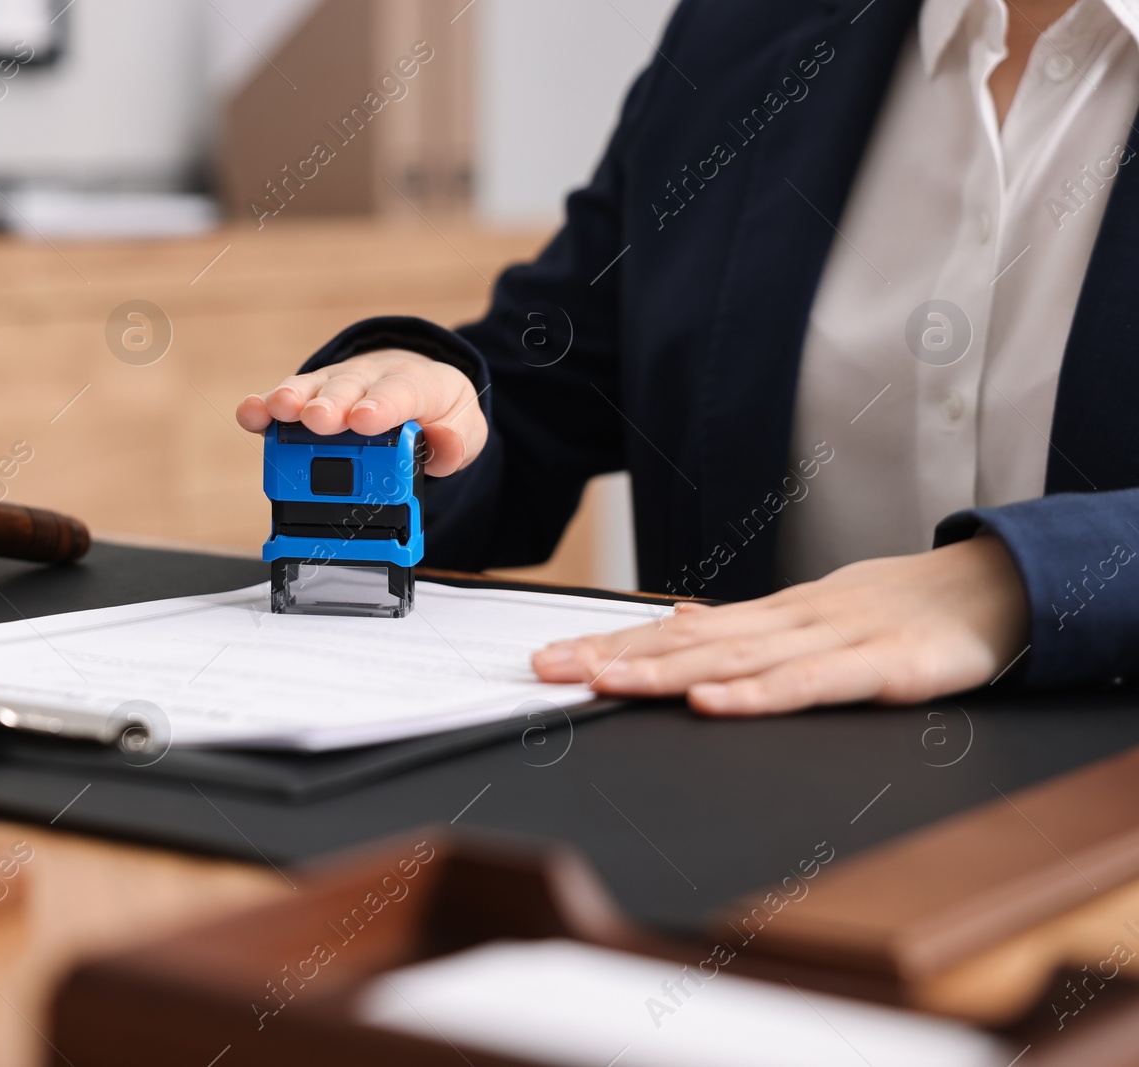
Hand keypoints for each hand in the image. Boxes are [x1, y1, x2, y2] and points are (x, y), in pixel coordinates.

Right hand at [235, 349, 486, 475]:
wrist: (418, 384)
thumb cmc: (438, 410)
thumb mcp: (464, 426)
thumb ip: (457, 441)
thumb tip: (444, 446)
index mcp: (416, 383)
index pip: (401, 391)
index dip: (382, 406)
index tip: (364, 420)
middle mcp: (371, 378)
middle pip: (350, 388)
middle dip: (332, 404)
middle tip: (318, 420)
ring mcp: (337, 385)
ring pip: (313, 388)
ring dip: (294, 400)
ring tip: (278, 411)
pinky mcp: (310, 397)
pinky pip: (285, 401)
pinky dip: (264, 406)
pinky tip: (250, 414)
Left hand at [531, 536, 1029, 714]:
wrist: (993, 589)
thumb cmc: (899, 610)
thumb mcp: (811, 620)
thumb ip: (745, 632)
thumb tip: (676, 625)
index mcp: (769, 619)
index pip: (675, 632)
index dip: (612, 645)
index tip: (552, 659)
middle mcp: (787, 623)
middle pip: (686, 644)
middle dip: (612, 657)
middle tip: (547, 670)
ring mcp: (833, 641)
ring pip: (734, 660)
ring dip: (663, 672)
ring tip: (602, 681)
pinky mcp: (883, 667)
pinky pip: (811, 684)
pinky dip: (758, 694)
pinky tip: (710, 703)